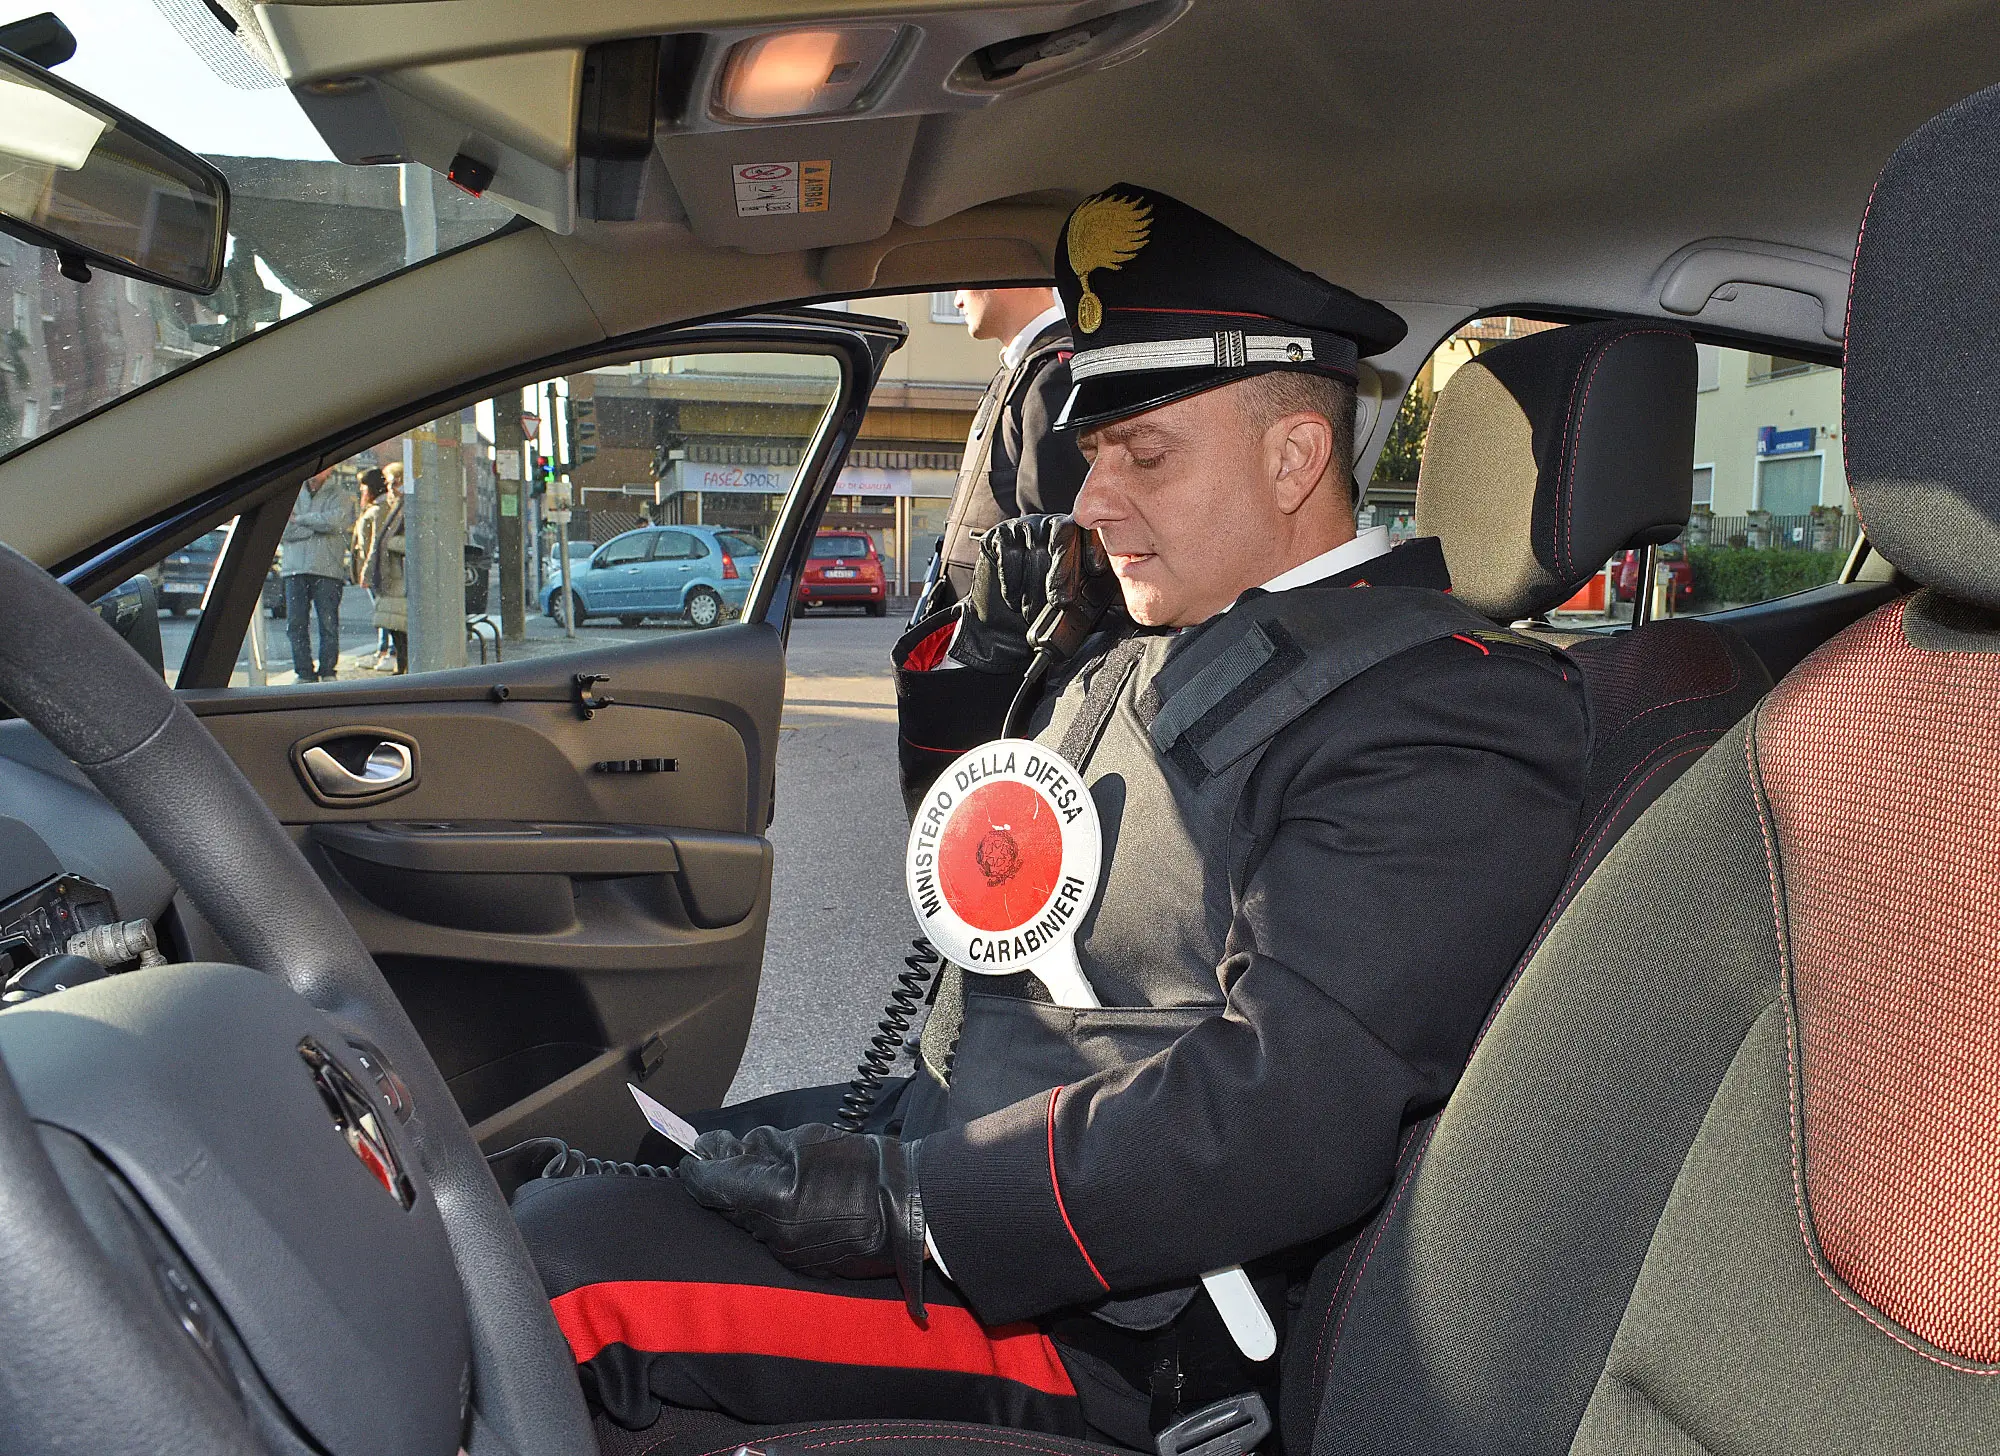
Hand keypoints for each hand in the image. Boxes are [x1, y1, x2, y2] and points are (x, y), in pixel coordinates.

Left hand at [679, 1124, 928, 1320]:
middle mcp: (772, 1234)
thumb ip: (760, 1146)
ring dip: (748, 1199)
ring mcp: (786, 1253)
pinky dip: (770, 1218)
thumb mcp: (806, 1141)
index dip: (696, 1167)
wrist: (907, 1208)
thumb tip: (723, 1147)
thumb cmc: (862, 1167)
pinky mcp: (800, 1264)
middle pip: (727, 1206)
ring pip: (748, 1222)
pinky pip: (771, 1237)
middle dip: (723, 1181)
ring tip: (768, 1174)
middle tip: (724, 1154)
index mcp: (772, 1199)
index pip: (711, 1185)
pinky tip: (788, 1199)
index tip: (693, 1153)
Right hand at [949, 515, 1110, 673]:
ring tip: (1033, 612)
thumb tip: (1122, 602)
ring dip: (1034, 586)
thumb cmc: (1047, 612)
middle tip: (1061, 603)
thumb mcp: (1081, 608)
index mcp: (1080, 537)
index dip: (1093, 547)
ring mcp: (1026, 526)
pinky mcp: (1000, 535)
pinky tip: (1015, 601)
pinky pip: (1008, 553)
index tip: (1096, 569)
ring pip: (1034, 548)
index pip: (1091, 531)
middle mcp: (1054, 525)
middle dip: (1063, 571)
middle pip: (1063, 535)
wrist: (1003, 626)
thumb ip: (1099, 599)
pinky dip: (1012, 581)